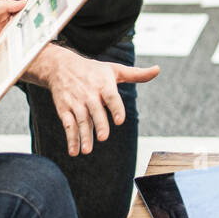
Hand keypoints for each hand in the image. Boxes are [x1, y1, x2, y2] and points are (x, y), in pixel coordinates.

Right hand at [36, 46, 160, 155]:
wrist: (60, 66)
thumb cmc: (93, 70)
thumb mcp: (114, 69)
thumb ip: (136, 74)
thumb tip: (158, 69)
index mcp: (104, 85)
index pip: (111, 97)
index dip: (116, 108)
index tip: (119, 121)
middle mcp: (89, 94)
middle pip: (95, 111)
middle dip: (99, 124)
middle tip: (103, 137)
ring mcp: (76, 102)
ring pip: (81, 120)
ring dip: (83, 135)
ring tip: (87, 150)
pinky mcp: (64, 109)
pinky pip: (68, 124)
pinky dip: (70, 138)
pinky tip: (74, 151)